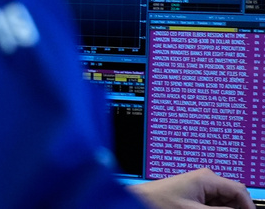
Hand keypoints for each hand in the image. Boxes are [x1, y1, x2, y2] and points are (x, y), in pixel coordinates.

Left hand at [130, 168, 254, 208]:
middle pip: (233, 197)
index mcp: (207, 178)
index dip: (248, 207)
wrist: (136, 201)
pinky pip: (212, 204)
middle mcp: (205, 179)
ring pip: (223, 202)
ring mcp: (199, 186)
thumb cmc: (157, 203)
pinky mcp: (193, 194)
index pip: (240, 191)